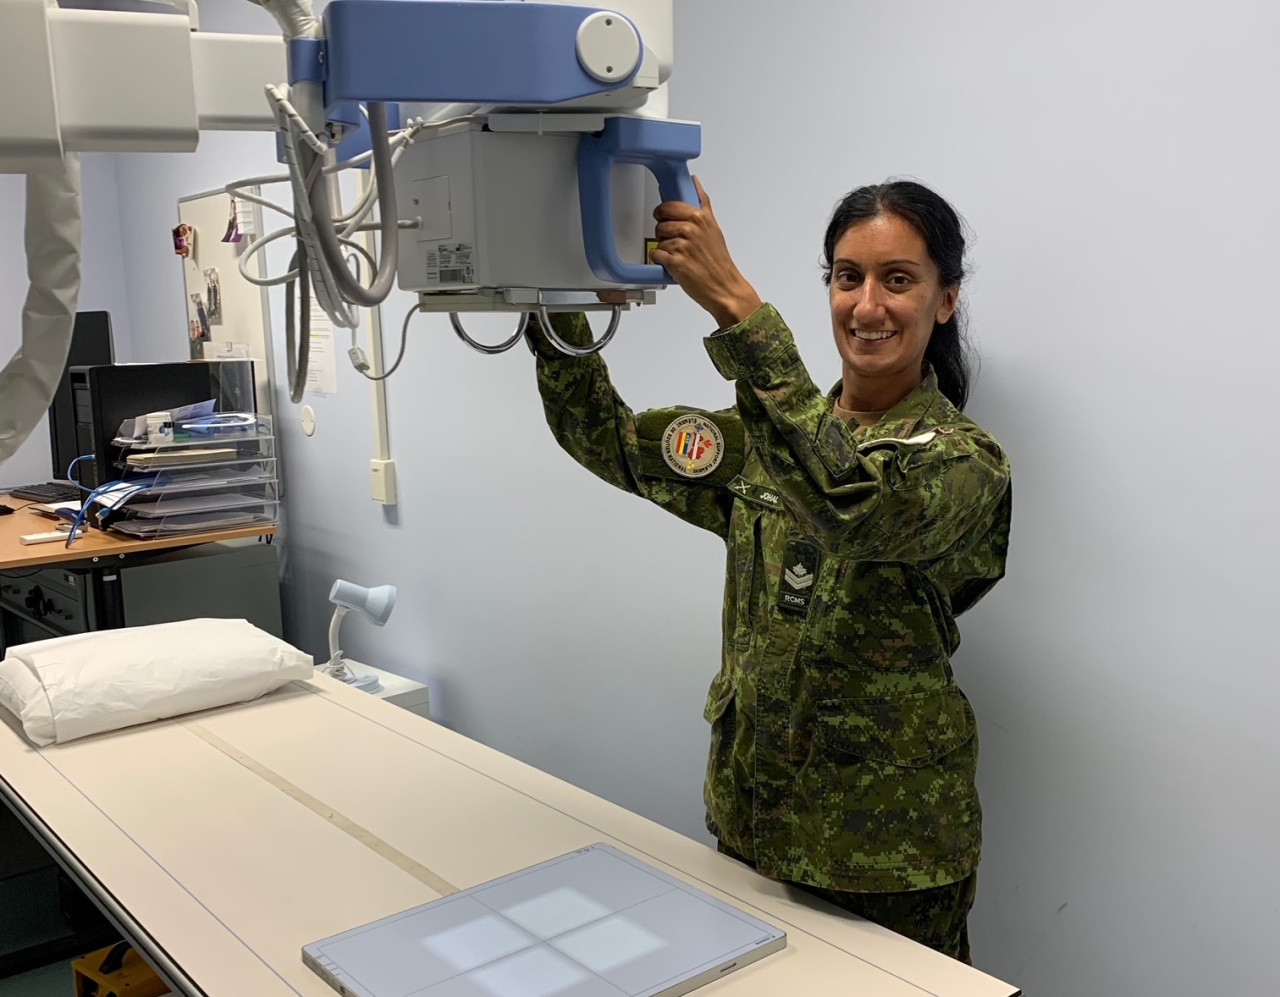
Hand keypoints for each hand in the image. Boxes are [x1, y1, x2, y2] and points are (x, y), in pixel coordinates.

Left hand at [651, 177, 761, 328]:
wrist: (724, 287)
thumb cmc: (719, 261)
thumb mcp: (713, 227)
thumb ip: (702, 204)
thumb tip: (695, 182)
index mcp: (700, 217)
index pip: (670, 205)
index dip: (664, 212)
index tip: (665, 217)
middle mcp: (691, 229)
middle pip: (661, 222)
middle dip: (663, 231)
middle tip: (673, 240)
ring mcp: (682, 245)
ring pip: (658, 239)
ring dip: (664, 248)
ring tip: (677, 255)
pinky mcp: (675, 262)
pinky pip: (655, 254)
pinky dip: (660, 260)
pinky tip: (671, 263)